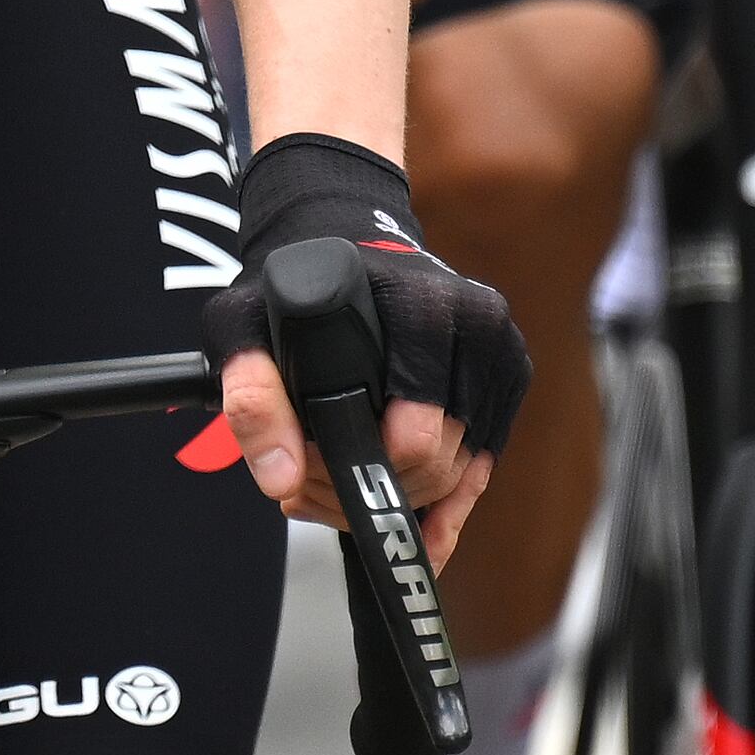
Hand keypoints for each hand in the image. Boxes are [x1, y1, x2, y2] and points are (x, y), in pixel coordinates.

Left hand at [193, 136, 527, 565]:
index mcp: (419, 303)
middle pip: (436, 460)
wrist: (346, 252)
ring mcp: (500, 348)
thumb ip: (252, 395)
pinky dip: (439, 496)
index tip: (310, 476)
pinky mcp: (510, 373)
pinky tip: (400, 503)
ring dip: (402, 497)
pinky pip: (481, 467)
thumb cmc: (296, 292)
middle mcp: (474, 320)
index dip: (358, 467)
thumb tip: (281, 479)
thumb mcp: (245, 326)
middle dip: (372, 489)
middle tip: (316, 484)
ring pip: (459, 473)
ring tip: (342, 481)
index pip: (411, 432)